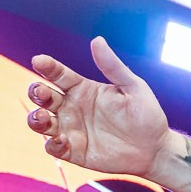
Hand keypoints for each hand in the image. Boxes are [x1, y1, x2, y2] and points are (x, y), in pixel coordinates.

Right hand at [27, 38, 172, 177]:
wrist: (155, 149)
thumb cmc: (146, 115)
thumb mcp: (133, 88)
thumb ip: (113, 67)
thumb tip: (97, 40)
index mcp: (83, 89)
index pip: (58, 74)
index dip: (47, 67)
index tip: (39, 61)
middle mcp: (72, 107)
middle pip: (43, 96)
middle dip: (36, 92)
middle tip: (42, 92)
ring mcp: (71, 129)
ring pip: (41, 121)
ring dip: (35, 118)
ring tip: (42, 116)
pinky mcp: (73, 150)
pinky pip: (53, 147)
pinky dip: (52, 144)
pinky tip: (62, 140)